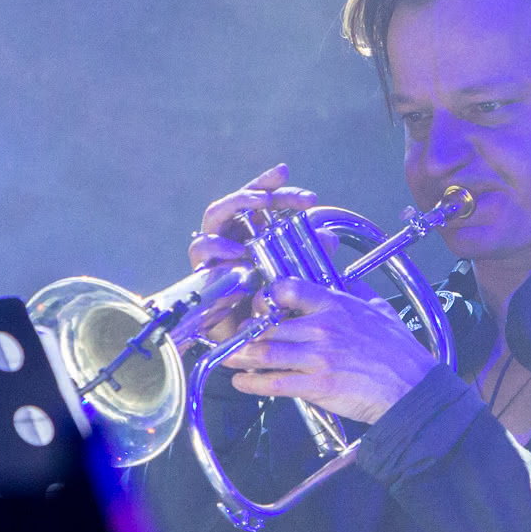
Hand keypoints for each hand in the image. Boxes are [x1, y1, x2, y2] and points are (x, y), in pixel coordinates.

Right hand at [187, 163, 317, 342]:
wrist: (247, 342)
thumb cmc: (267, 306)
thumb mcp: (296, 277)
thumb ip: (311, 255)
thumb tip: (328, 237)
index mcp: (252, 231)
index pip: (261, 200)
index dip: (279, 188)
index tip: (305, 194)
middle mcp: (232, 236)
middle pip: (239, 200)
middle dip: (259, 190)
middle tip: (277, 194)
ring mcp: (215, 251)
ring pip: (215, 214)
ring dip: (237, 204)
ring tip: (260, 205)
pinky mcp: (202, 268)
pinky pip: (202, 249)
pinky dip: (219, 246)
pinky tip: (239, 252)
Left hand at [223, 277, 438, 423]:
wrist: (412, 388)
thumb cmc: (399, 352)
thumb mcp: (379, 310)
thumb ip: (357, 292)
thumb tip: (346, 279)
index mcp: (335, 305)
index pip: (288, 288)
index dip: (267, 295)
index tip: (260, 304)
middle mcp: (322, 328)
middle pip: (268, 323)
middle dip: (246, 331)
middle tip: (235, 335)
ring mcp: (317, 357)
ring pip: (265, 352)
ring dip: (240, 356)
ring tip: (229, 357)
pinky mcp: (316, 385)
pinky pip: (274, 383)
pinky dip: (252, 383)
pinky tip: (242, 381)